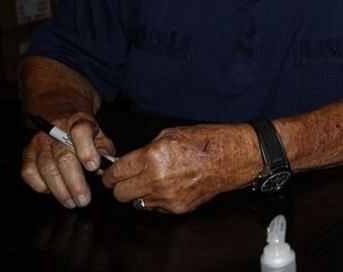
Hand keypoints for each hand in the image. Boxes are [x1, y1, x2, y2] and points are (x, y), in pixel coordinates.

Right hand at [21, 112, 115, 208]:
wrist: (60, 119)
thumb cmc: (84, 133)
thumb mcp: (99, 135)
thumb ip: (103, 150)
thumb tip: (103, 170)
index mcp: (78, 121)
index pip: (81, 131)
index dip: (87, 149)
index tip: (93, 167)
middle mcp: (56, 129)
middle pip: (63, 156)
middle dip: (74, 182)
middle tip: (84, 200)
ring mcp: (39, 141)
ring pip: (46, 167)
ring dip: (59, 190)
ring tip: (71, 202)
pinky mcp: (28, 153)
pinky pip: (29, 172)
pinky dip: (40, 186)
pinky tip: (52, 193)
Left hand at [102, 123, 256, 213]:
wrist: (232, 156)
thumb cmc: (205, 141)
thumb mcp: (170, 134)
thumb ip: (145, 151)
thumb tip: (129, 163)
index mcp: (152, 157)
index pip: (116, 173)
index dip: (109, 174)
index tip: (110, 175)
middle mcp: (157, 180)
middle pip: (120, 194)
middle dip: (120, 186)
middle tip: (127, 179)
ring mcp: (168, 197)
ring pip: (137, 203)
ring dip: (141, 193)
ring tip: (154, 181)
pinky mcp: (178, 208)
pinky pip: (157, 208)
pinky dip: (159, 199)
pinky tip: (171, 186)